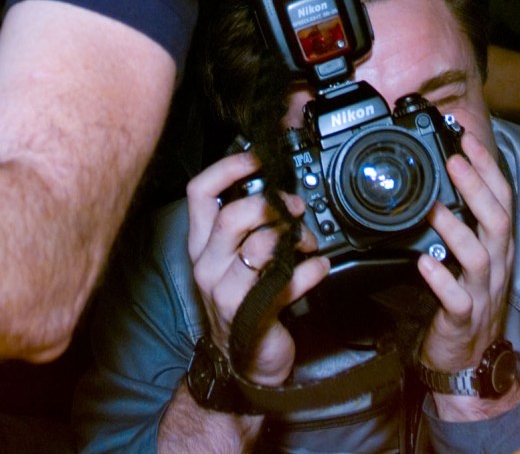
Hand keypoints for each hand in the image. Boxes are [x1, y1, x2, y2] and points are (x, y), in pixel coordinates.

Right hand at [184, 151, 328, 387]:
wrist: (244, 361)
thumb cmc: (243, 300)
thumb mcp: (234, 258)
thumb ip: (247, 226)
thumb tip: (276, 191)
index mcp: (201, 244)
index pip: (199, 194)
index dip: (228, 169)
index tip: (257, 160)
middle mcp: (208, 264)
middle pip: (231, 217)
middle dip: (270, 206)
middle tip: (295, 208)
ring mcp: (226, 291)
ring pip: (259, 247)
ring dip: (295, 237)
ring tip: (311, 243)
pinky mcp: (252, 314)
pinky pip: (287, 281)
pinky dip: (311, 270)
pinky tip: (320, 268)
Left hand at [418, 137, 519, 419]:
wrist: (467, 357)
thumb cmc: (466, 296)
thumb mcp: (470, 252)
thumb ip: (462, 218)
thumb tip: (443, 174)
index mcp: (498, 244)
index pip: (502, 197)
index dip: (487, 166)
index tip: (466, 136)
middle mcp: (496, 263)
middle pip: (496, 220)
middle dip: (477, 187)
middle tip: (453, 159)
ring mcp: (481, 291)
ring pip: (478, 256)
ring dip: (456, 229)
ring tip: (433, 208)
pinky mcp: (463, 318)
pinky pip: (456, 298)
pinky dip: (441, 280)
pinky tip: (424, 264)